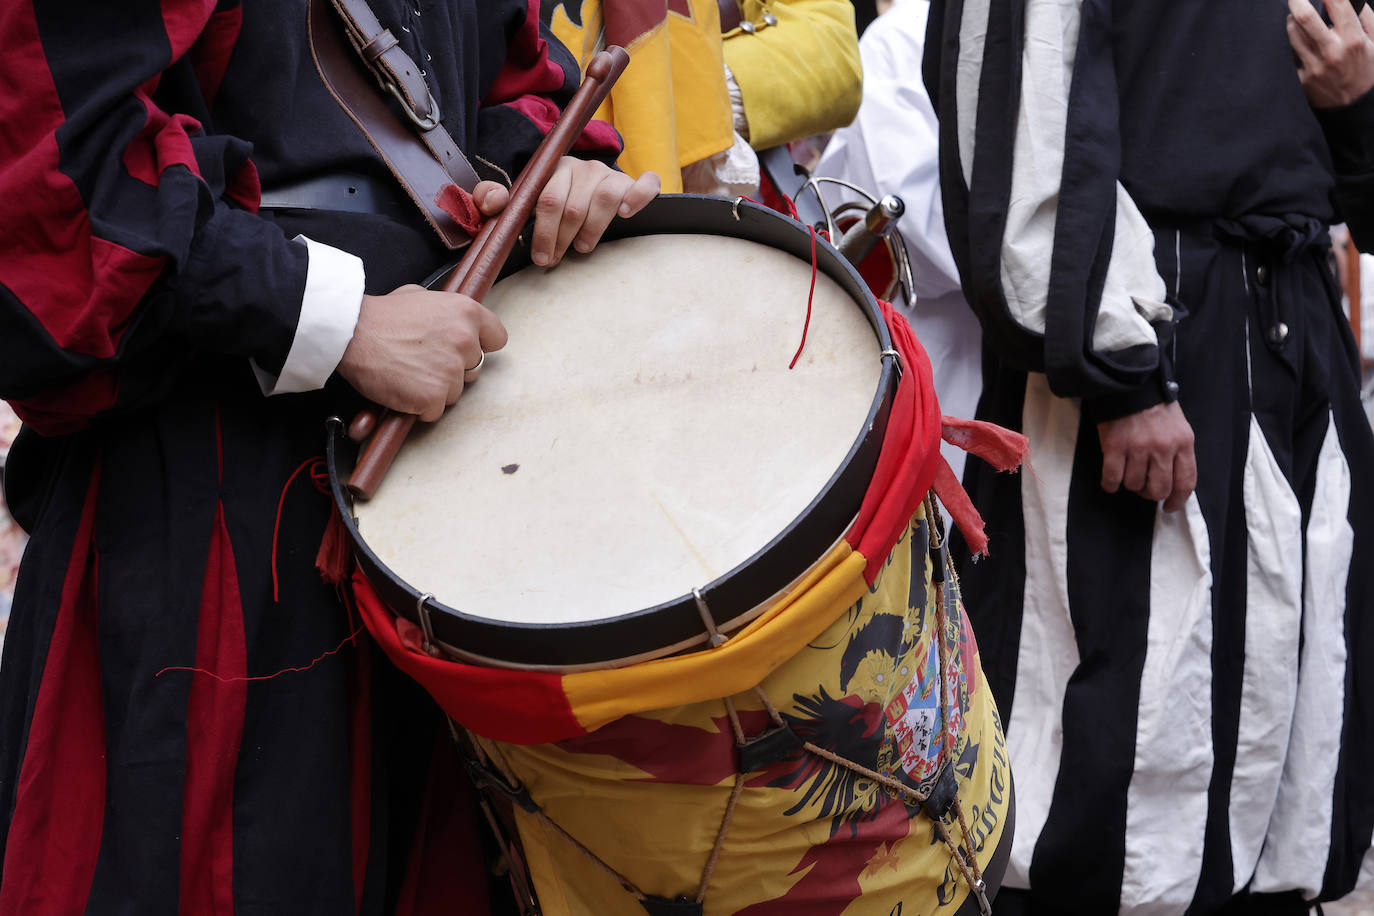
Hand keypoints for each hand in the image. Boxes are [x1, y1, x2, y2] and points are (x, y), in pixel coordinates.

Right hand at [336, 284, 507, 421]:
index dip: (481, 346)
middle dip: (453, 370)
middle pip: (475, 369)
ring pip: (455, 393)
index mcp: (467, 312)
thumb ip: (444, 309)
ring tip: (409, 374)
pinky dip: (419, 407)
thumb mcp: (419, 296)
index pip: (497, 338)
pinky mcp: (434, 396)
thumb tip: (450, 318)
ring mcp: (451, 370)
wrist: (351, 333)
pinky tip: (403, 389)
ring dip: (436, 389)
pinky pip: (435, 410)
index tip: (465, 351)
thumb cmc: (381, 315)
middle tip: (424, 362)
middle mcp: (466, 341)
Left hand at [472, 157, 659, 267]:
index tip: (542, 258)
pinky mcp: (632, 184)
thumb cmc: (553, 202)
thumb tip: (493, 202)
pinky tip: (626, 213)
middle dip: (562, 239)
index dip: (545, 232)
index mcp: (555, 169)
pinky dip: (638, 197)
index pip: (548, 199)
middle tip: (556, 259)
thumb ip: (494, 199)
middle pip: (574, 206)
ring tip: (583, 247)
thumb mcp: (521, 200)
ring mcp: (610, 175)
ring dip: (592, 230)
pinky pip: (645, 185)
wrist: (587, 191)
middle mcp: (584, 167)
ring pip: (604, 199)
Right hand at [1097, 401, 1196, 512]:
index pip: (1186, 482)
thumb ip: (1178, 452)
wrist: (1128, 384)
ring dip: (1129, 484)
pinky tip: (1110, 480)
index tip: (1170, 507)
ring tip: (1127, 472)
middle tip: (1143, 487)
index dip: (1178, 500)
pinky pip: (1112, 478)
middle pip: (1159, 489)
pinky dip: (1110, 484)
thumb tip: (1172, 482)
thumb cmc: (1153, 405)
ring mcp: (1138, 448)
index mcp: (1183, 443)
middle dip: (1150, 494)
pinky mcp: (1115, 446)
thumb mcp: (1178, 426)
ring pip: (1134, 484)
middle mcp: (1163, 448)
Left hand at [1288, 0, 1373, 107]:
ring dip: (1291, 21)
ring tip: (1295, 17)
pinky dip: (1291, 43)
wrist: (1355, 107)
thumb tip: (1354, 0)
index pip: (1337, 5)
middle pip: (1305, 18)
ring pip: (1293, 34)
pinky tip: (1297, 40)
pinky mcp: (1302, 79)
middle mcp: (1332, 52)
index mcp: (1354, 40)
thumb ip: (1366, 18)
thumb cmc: (1368, 71)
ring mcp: (1314, 67)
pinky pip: (1290, 55)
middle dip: (1297, 0)